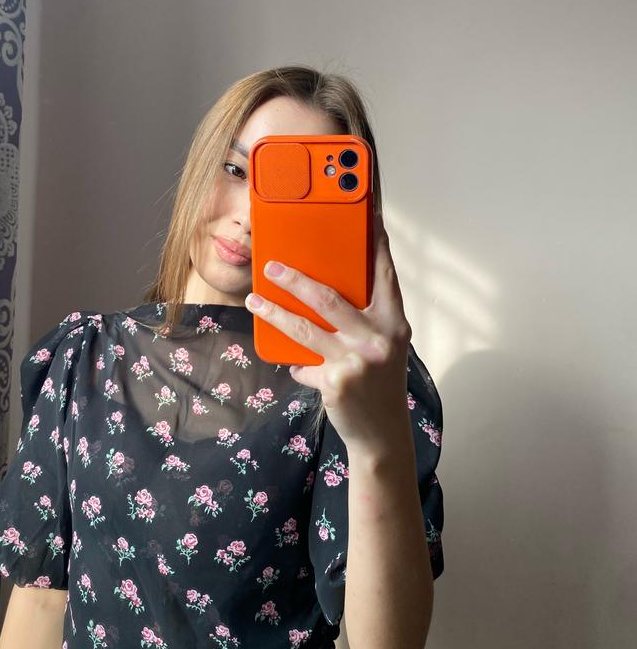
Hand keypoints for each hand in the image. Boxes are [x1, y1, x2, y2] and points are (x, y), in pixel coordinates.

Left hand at [244, 211, 412, 448]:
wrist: (383, 435)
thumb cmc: (380, 384)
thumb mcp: (383, 347)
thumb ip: (365, 320)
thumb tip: (323, 290)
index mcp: (394, 323)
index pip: (384, 274)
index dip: (375, 243)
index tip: (364, 213)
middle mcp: (379, 339)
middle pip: (330, 298)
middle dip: (295, 279)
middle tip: (272, 266)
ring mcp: (357, 361)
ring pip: (305, 328)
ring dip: (274, 312)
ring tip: (254, 301)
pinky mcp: (336, 382)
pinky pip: (304, 364)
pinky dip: (297, 365)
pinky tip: (293, 365)